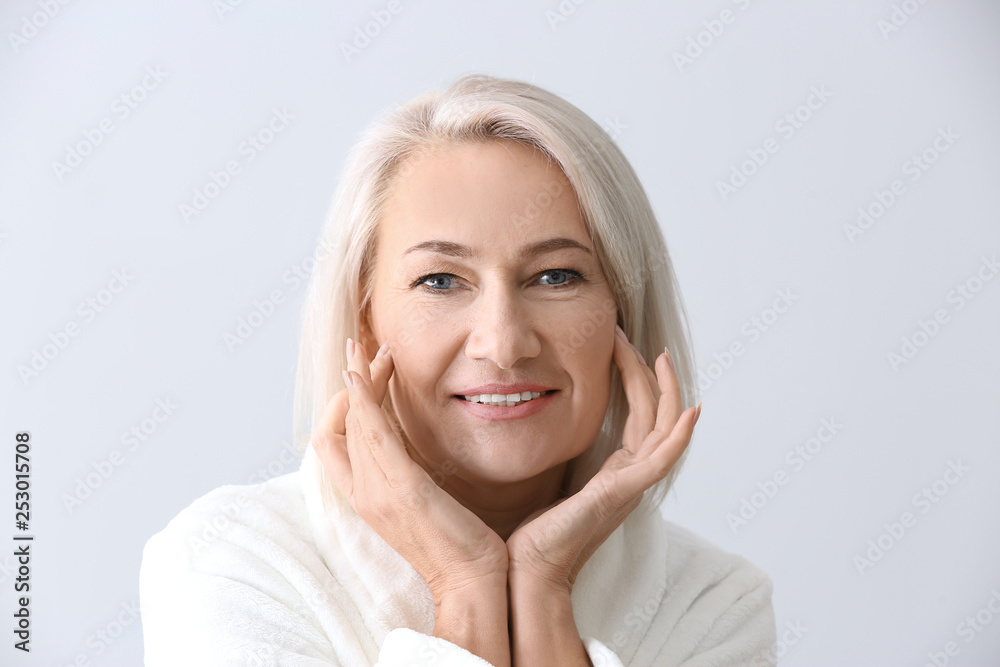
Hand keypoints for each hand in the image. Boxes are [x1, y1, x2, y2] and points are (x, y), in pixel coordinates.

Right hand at [310, 338, 508, 601]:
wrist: (472, 583)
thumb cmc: (457, 545)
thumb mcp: (425, 503)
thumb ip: (410, 475)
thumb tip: (413, 449)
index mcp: (366, 498)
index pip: (332, 442)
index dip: (341, 405)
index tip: (366, 375)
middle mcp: (363, 493)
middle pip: (337, 424)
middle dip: (350, 381)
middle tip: (366, 346)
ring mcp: (378, 491)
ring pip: (352, 420)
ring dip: (357, 378)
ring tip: (367, 346)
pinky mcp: (401, 487)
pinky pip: (371, 432)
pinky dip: (362, 398)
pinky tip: (364, 373)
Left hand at [506, 324, 700, 594]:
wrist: (527, 570)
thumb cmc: (532, 535)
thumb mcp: (547, 481)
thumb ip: (557, 458)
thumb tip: (535, 425)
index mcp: (615, 473)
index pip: (637, 416)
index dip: (634, 378)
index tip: (618, 343)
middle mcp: (629, 477)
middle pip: (653, 414)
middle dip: (645, 372)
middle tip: (631, 336)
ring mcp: (631, 485)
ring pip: (662, 427)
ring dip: (663, 388)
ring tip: (656, 353)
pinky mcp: (624, 493)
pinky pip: (662, 459)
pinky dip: (681, 435)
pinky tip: (692, 409)